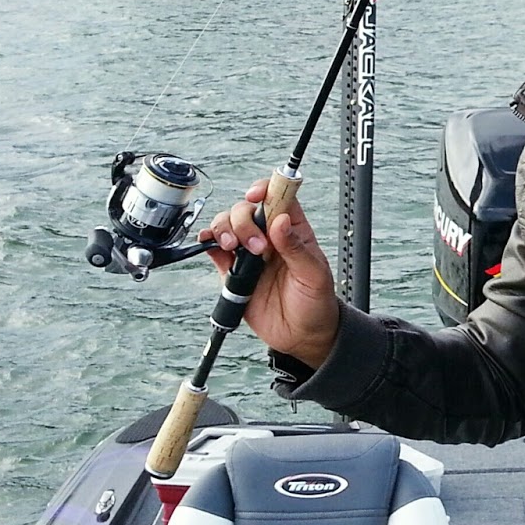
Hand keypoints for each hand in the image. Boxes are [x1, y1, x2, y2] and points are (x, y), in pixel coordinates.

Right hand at [200, 179, 338, 369]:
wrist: (301, 335)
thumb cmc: (315, 302)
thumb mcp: (314, 275)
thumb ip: (296, 248)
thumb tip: (281, 221)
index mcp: (293, 230)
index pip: (278, 196)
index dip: (265, 189)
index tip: (256, 195)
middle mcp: (269, 236)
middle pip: (246, 208)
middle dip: (244, 220)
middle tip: (257, 247)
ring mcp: (248, 252)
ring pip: (227, 223)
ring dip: (225, 229)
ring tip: (234, 248)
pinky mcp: (231, 271)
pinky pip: (214, 249)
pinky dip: (208, 241)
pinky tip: (212, 244)